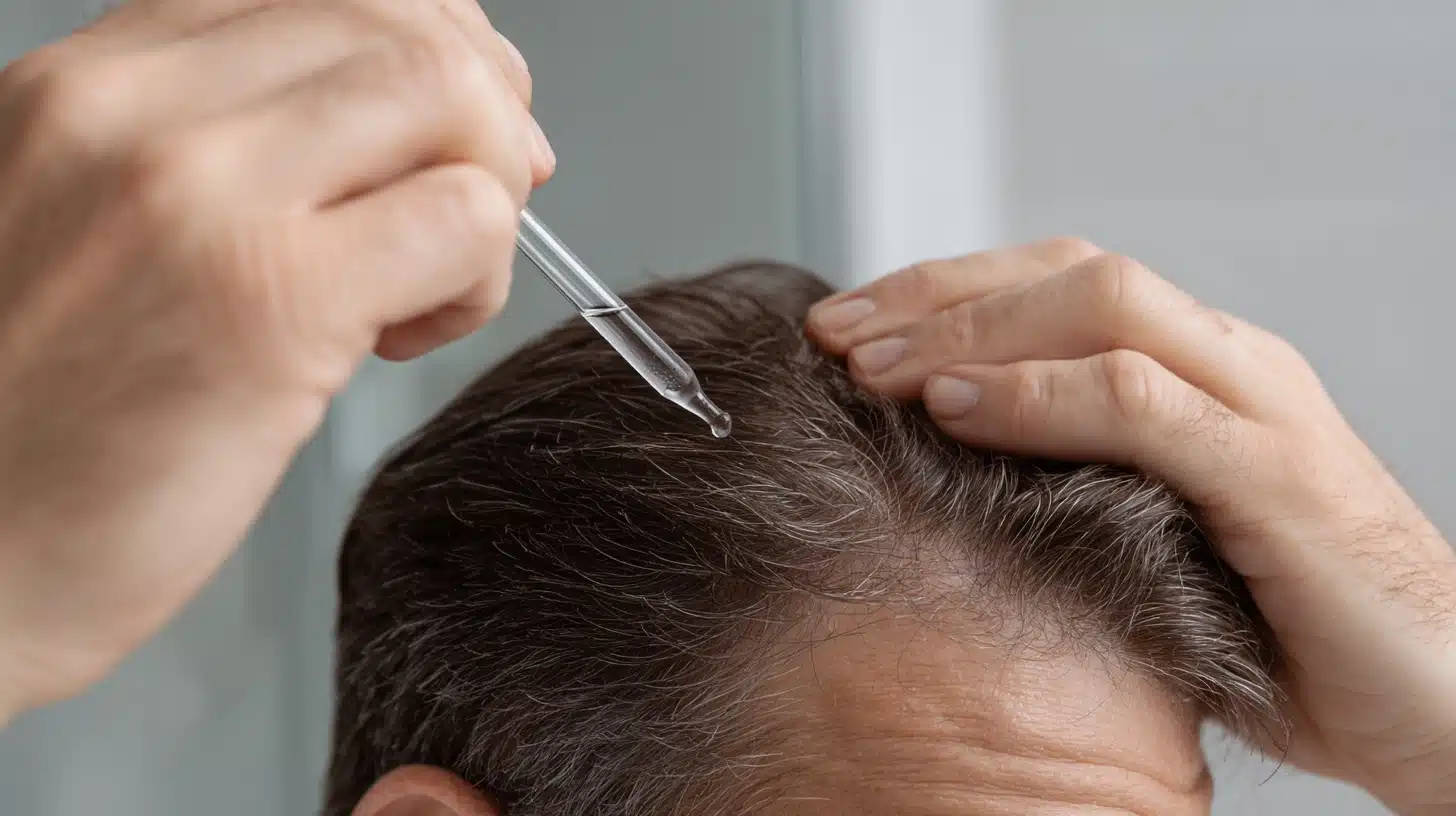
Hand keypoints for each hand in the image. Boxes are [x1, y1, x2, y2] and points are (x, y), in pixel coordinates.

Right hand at [0, 0, 552, 717]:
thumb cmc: (36, 424)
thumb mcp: (91, 227)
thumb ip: (220, 154)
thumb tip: (411, 115)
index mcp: (88, 82)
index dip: (428, 46)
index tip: (460, 127)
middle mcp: (133, 109)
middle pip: (400, 22)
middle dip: (484, 110)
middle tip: (482, 203)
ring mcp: (197, 193)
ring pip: (446, 92)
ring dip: (486, 189)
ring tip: (428, 283)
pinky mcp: (267, 301)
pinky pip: (463, 218)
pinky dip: (476, 277)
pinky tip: (400, 340)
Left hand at [806, 239, 1455, 815]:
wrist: (1439, 697)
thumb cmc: (1282, 628)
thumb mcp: (1153, 534)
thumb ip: (1075, 483)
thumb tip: (934, 479)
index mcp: (1198, 369)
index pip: (1055, 283)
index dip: (943, 291)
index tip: (844, 329)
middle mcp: (1231, 361)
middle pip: (1064, 271)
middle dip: (934, 293)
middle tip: (831, 334)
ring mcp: (1261, 405)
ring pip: (1103, 306)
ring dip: (969, 330)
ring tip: (871, 369)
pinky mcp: (1280, 472)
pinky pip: (1145, 402)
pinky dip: (1040, 394)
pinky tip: (957, 407)